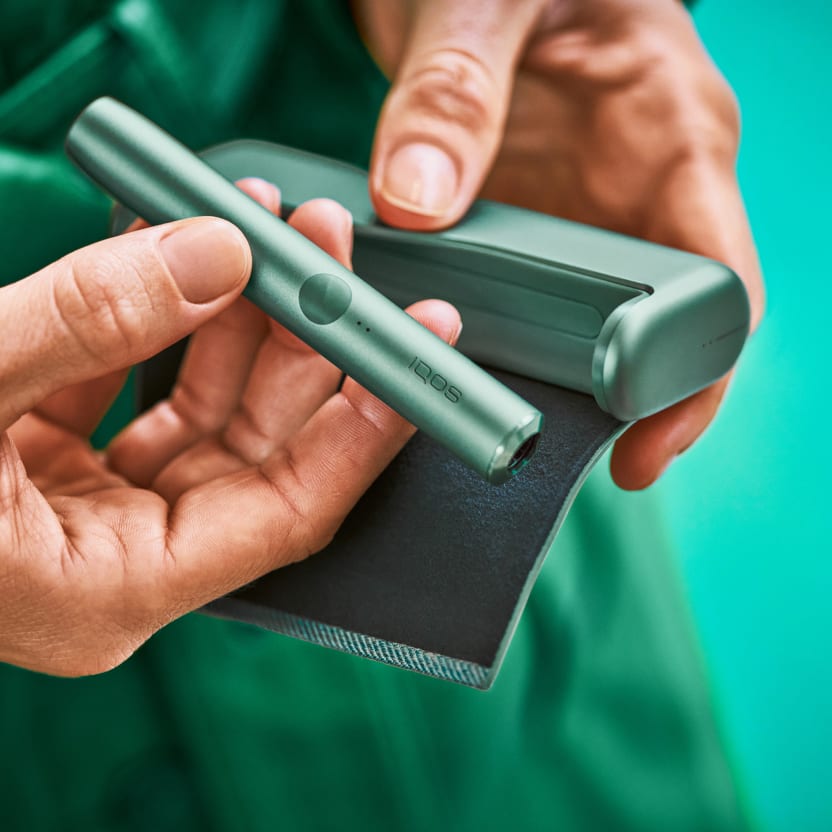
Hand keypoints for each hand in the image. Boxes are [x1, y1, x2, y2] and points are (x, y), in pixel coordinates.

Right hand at [0, 180, 459, 675]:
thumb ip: (90, 321)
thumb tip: (222, 254)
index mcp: (115, 588)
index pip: (291, 512)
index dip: (364, 429)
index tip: (419, 354)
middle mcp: (122, 556)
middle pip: (262, 446)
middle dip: (308, 342)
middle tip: (339, 248)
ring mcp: (97, 505)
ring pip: (212, 405)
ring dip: (247, 313)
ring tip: (280, 223)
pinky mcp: (63, 457)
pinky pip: (149, 381)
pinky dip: (176, 315)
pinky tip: (201, 248)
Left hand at [356, 0, 763, 487]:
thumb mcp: (482, 2)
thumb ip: (454, 92)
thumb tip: (417, 202)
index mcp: (672, 136)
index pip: (716, 286)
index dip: (693, 378)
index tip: (643, 442)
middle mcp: (641, 190)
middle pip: (653, 331)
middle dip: (610, 404)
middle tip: (539, 448)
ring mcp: (585, 213)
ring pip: (584, 326)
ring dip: (542, 380)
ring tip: (481, 418)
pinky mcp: (530, 222)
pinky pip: (525, 300)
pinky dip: (493, 338)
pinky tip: (451, 359)